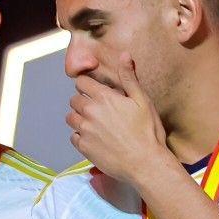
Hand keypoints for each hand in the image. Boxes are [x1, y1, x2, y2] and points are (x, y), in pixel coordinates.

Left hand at [67, 55, 167, 184]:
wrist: (145, 163)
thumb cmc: (147, 132)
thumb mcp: (142, 101)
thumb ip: (129, 78)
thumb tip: (124, 55)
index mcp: (104, 97)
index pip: (81, 83)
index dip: (87, 85)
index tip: (94, 91)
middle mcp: (90, 112)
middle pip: (74, 100)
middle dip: (83, 101)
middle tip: (96, 109)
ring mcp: (85, 131)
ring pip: (71, 118)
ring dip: (79, 118)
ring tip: (93, 124)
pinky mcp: (84, 148)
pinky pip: (73, 137)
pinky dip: (80, 136)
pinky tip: (92, 138)